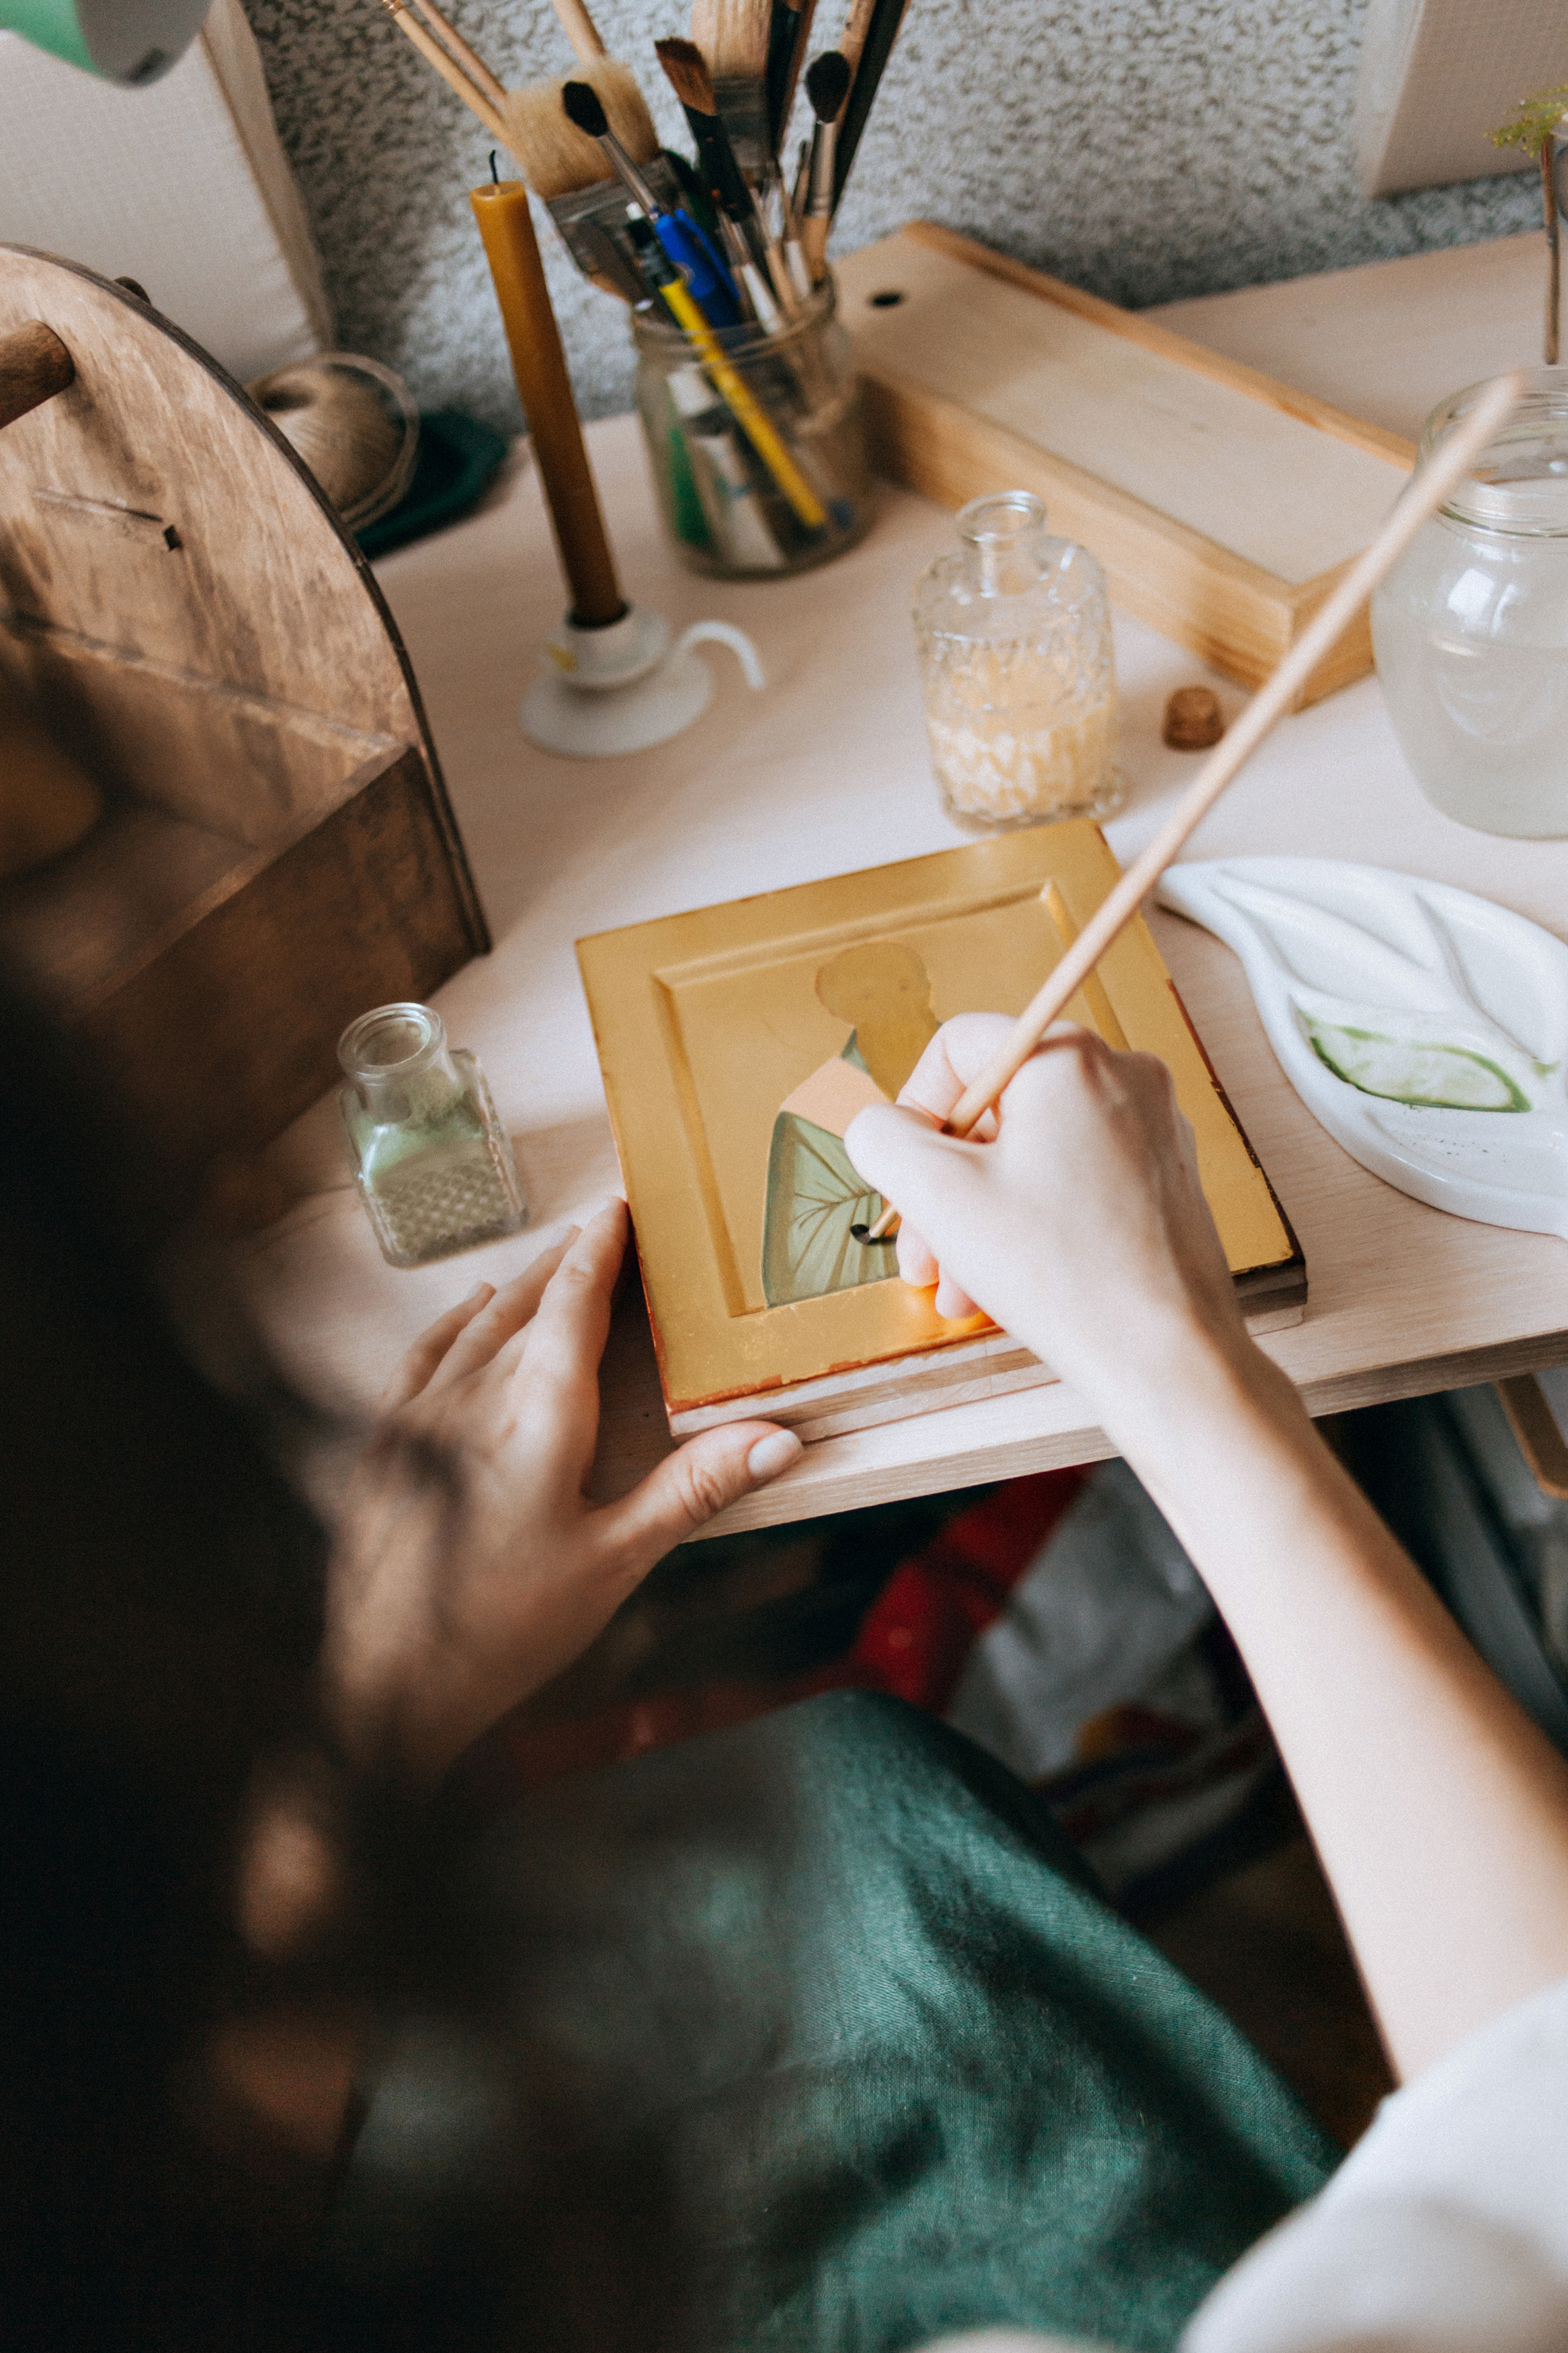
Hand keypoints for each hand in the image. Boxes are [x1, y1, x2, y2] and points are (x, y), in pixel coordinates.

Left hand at [322, 1201, 800, 1781]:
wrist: (385, 1683)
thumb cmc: (505, 1630)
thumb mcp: (616, 1562)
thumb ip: (694, 1489)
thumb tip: (781, 1436)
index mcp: (540, 1411)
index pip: (574, 1301)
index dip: (600, 1249)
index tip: (621, 1208)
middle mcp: (475, 1392)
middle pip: (527, 1298)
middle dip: (568, 1258)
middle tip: (604, 1228)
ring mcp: (421, 1412)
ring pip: (477, 1320)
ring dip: (519, 1283)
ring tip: (552, 1262)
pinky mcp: (386, 1441)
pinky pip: (426, 1352)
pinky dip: (458, 1320)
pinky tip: (469, 1311)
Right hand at [845, 1015, 1251, 1445]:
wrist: (1170, 1358)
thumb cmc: (1063, 1273)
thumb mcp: (937, 1194)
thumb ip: (882, 1138)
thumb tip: (881, 1127)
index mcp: (1069, 1058)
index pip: (959, 1046)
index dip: (914, 1109)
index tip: (905, 1176)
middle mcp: (1123, 1077)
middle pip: (995, 1110)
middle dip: (944, 1186)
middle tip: (921, 1254)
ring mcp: (1152, 1130)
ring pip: (1032, 1155)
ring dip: (979, 1218)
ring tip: (958, 1288)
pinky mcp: (1164, 1180)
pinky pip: (1074, 1184)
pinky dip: (1031, 1226)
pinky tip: (1006, 1286)